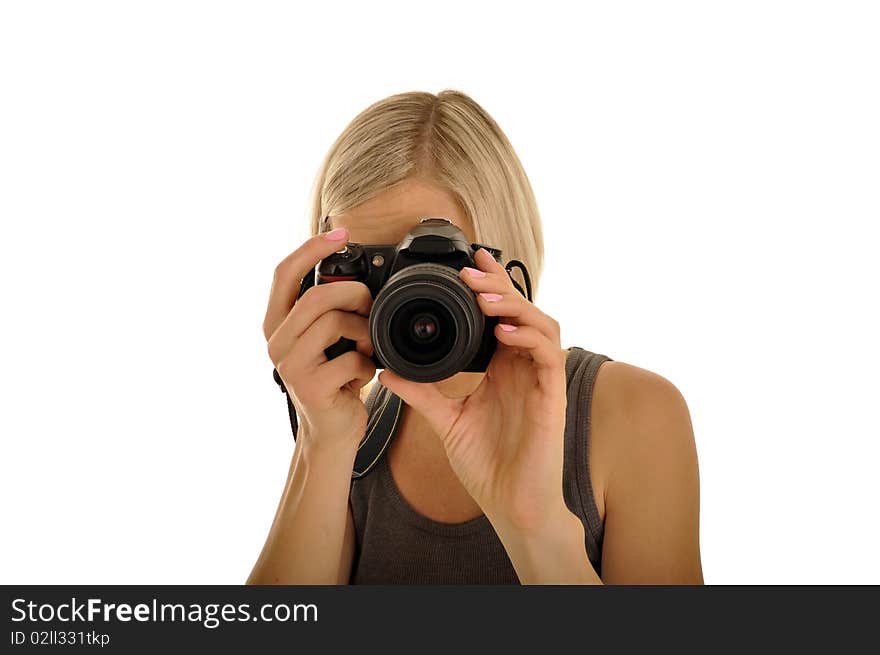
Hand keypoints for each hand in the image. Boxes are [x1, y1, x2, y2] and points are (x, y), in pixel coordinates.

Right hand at [264, 228, 376, 451]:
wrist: (332, 432)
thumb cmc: (334, 379)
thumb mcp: (327, 339)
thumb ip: (330, 310)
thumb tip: (358, 275)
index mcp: (277, 322)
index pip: (283, 272)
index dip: (311, 248)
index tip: (341, 233)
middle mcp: (275, 342)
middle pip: (316, 296)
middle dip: (354, 295)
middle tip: (371, 307)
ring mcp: (289, 365)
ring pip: (334, 324)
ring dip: (364, 332)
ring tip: (368, 347)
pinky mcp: (310, 386)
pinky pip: (352, 358)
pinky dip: (369, 364)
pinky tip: (364, 375)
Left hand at [378, 248, 570, 533]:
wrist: (511, 505)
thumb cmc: (487, 464)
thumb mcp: (446, 421)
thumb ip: (421, 393)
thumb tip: (386, 370)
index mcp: (503, 369)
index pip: (501, 316)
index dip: (490, 286)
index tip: (468, 262)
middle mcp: (524, 369)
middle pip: (522, 311)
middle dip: (498, 286)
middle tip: (470, 271)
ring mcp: (541, 381)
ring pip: (541, 324)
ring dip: (514, 306)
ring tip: (484, 296)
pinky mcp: (553, 399)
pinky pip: (550, 357)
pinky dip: (529, 339)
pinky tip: (503, 333)